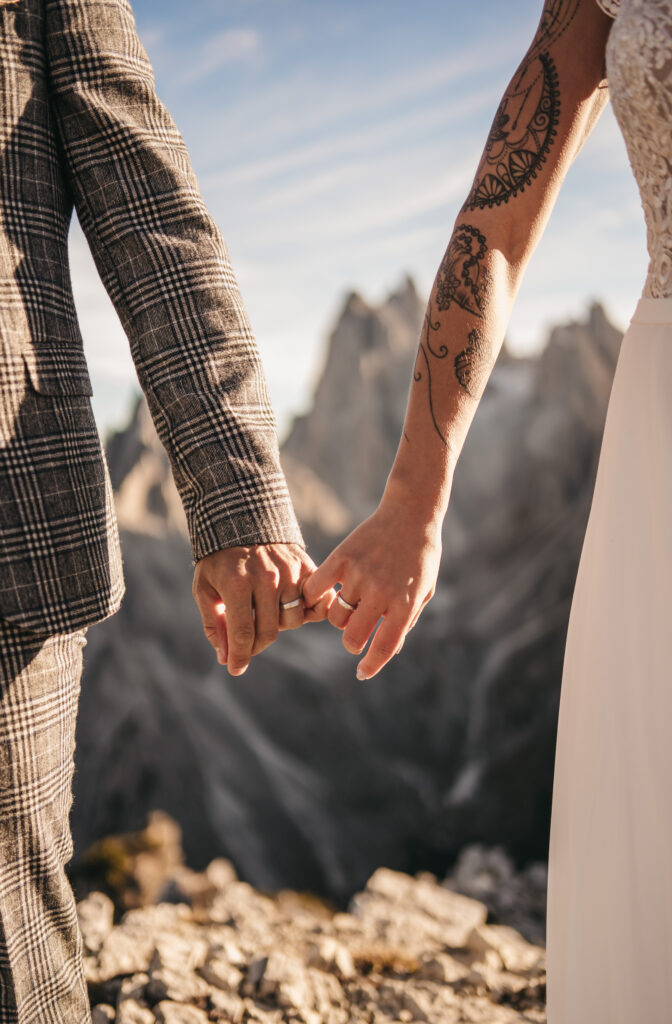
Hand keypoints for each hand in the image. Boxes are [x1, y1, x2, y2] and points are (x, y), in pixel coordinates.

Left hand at [193, 543, 332, 675]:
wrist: (242, 519)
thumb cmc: (219, 559)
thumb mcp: (204, 588)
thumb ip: (213, 623)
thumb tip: (225, 658)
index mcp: (237, 583)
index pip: (243, 632)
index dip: (240, 657)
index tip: (235, 669)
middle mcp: (266, 578)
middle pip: (270, 631)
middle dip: (256, 645)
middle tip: (248, 642)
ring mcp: (289, 572)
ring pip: (294, 620)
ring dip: (279, 625)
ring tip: (266, 614)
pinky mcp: (306, 567)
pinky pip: (315, 602)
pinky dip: (307, 611)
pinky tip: (290, 608)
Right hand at [302, 495, 441, 678]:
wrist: (410, 514)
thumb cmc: (420, 557)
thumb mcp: (423, 592)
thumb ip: (406, 622)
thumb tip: (387, 652)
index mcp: (405, 603)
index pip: (384, 646)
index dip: (371, 665)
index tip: (362, 673)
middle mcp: (381, 591)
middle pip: (352, 637)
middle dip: (352, 644)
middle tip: (354, 636)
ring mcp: (359, 574)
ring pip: (336, 616)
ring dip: (341, 618)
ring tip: (350, 605)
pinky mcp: (341, 558)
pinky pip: (316, 589)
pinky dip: (316, 598)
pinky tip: (324, 595)